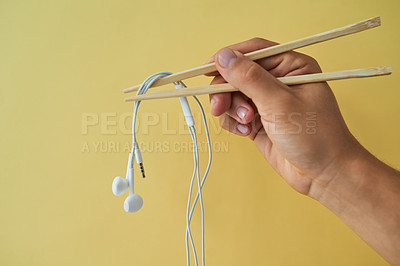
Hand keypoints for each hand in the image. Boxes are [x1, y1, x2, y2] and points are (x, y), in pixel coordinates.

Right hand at [207, 38, 360, 194]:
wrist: (323, 174)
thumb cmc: (314, 137)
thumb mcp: (279, 103)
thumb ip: (249, 79)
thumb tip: (223, 57)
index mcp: (292, 67)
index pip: (253, 51)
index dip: (228, 57)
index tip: (206, 68)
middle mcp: (278, 81)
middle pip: (238, 74)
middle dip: (227, 90)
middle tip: (220, 107)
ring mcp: (267, 102)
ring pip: (233, 95)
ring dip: (232, 109)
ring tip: (246, 124)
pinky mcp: (259, 121)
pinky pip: (234, 114)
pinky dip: (233, 123)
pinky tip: (245, 132)